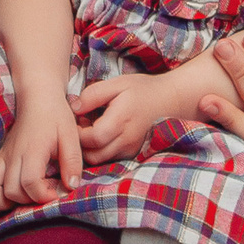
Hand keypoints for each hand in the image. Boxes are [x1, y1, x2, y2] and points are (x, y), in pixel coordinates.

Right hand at [0, 90, 83, 209]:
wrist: (38, 98)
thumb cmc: (56, 117)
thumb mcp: (71, 137)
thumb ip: (72, 163)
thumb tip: (71, 187)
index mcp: (32, 150)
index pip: (30, 182)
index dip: (44, 195)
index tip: (57, 193)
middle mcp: (13, 155)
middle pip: (12, 190)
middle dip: (29, 200)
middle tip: (45, 193)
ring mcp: (3, 156)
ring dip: (6, 201)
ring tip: (25, 198)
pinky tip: (6, 197)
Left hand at [72, 66, 195, 165]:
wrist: (171, 100)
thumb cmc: (142, 90)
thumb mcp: (117, 83)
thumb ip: (93, 95)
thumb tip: (72, 108)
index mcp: (121, 120)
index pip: (92, 138)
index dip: (77, 133)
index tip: (75, 121)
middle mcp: (127, 140)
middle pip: (93, 155)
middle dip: (80, 145)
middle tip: (79, 127)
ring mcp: (131, 149)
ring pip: (100, 160)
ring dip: (89, 149)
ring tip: (90, 130)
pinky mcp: (133, 154)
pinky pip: (110, 159)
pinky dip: (100, 151)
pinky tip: (101, 135)